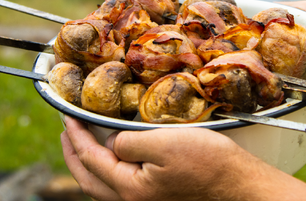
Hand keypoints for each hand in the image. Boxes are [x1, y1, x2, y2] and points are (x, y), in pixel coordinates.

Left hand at [61, 116, 305, 200]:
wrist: (239, 186)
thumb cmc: (208, 162)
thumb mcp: (164, 143)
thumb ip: (128, 143)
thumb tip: (111, 143)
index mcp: (130, 189)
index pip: (91, 159)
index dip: (76, 136)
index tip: (67, 116)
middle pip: (90, 180)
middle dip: (74, 154)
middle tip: (67, 133)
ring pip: (102, 188)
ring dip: (88, 165)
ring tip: (83, 145)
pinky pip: (119, 189)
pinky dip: (107, 173)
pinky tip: (114, 162)